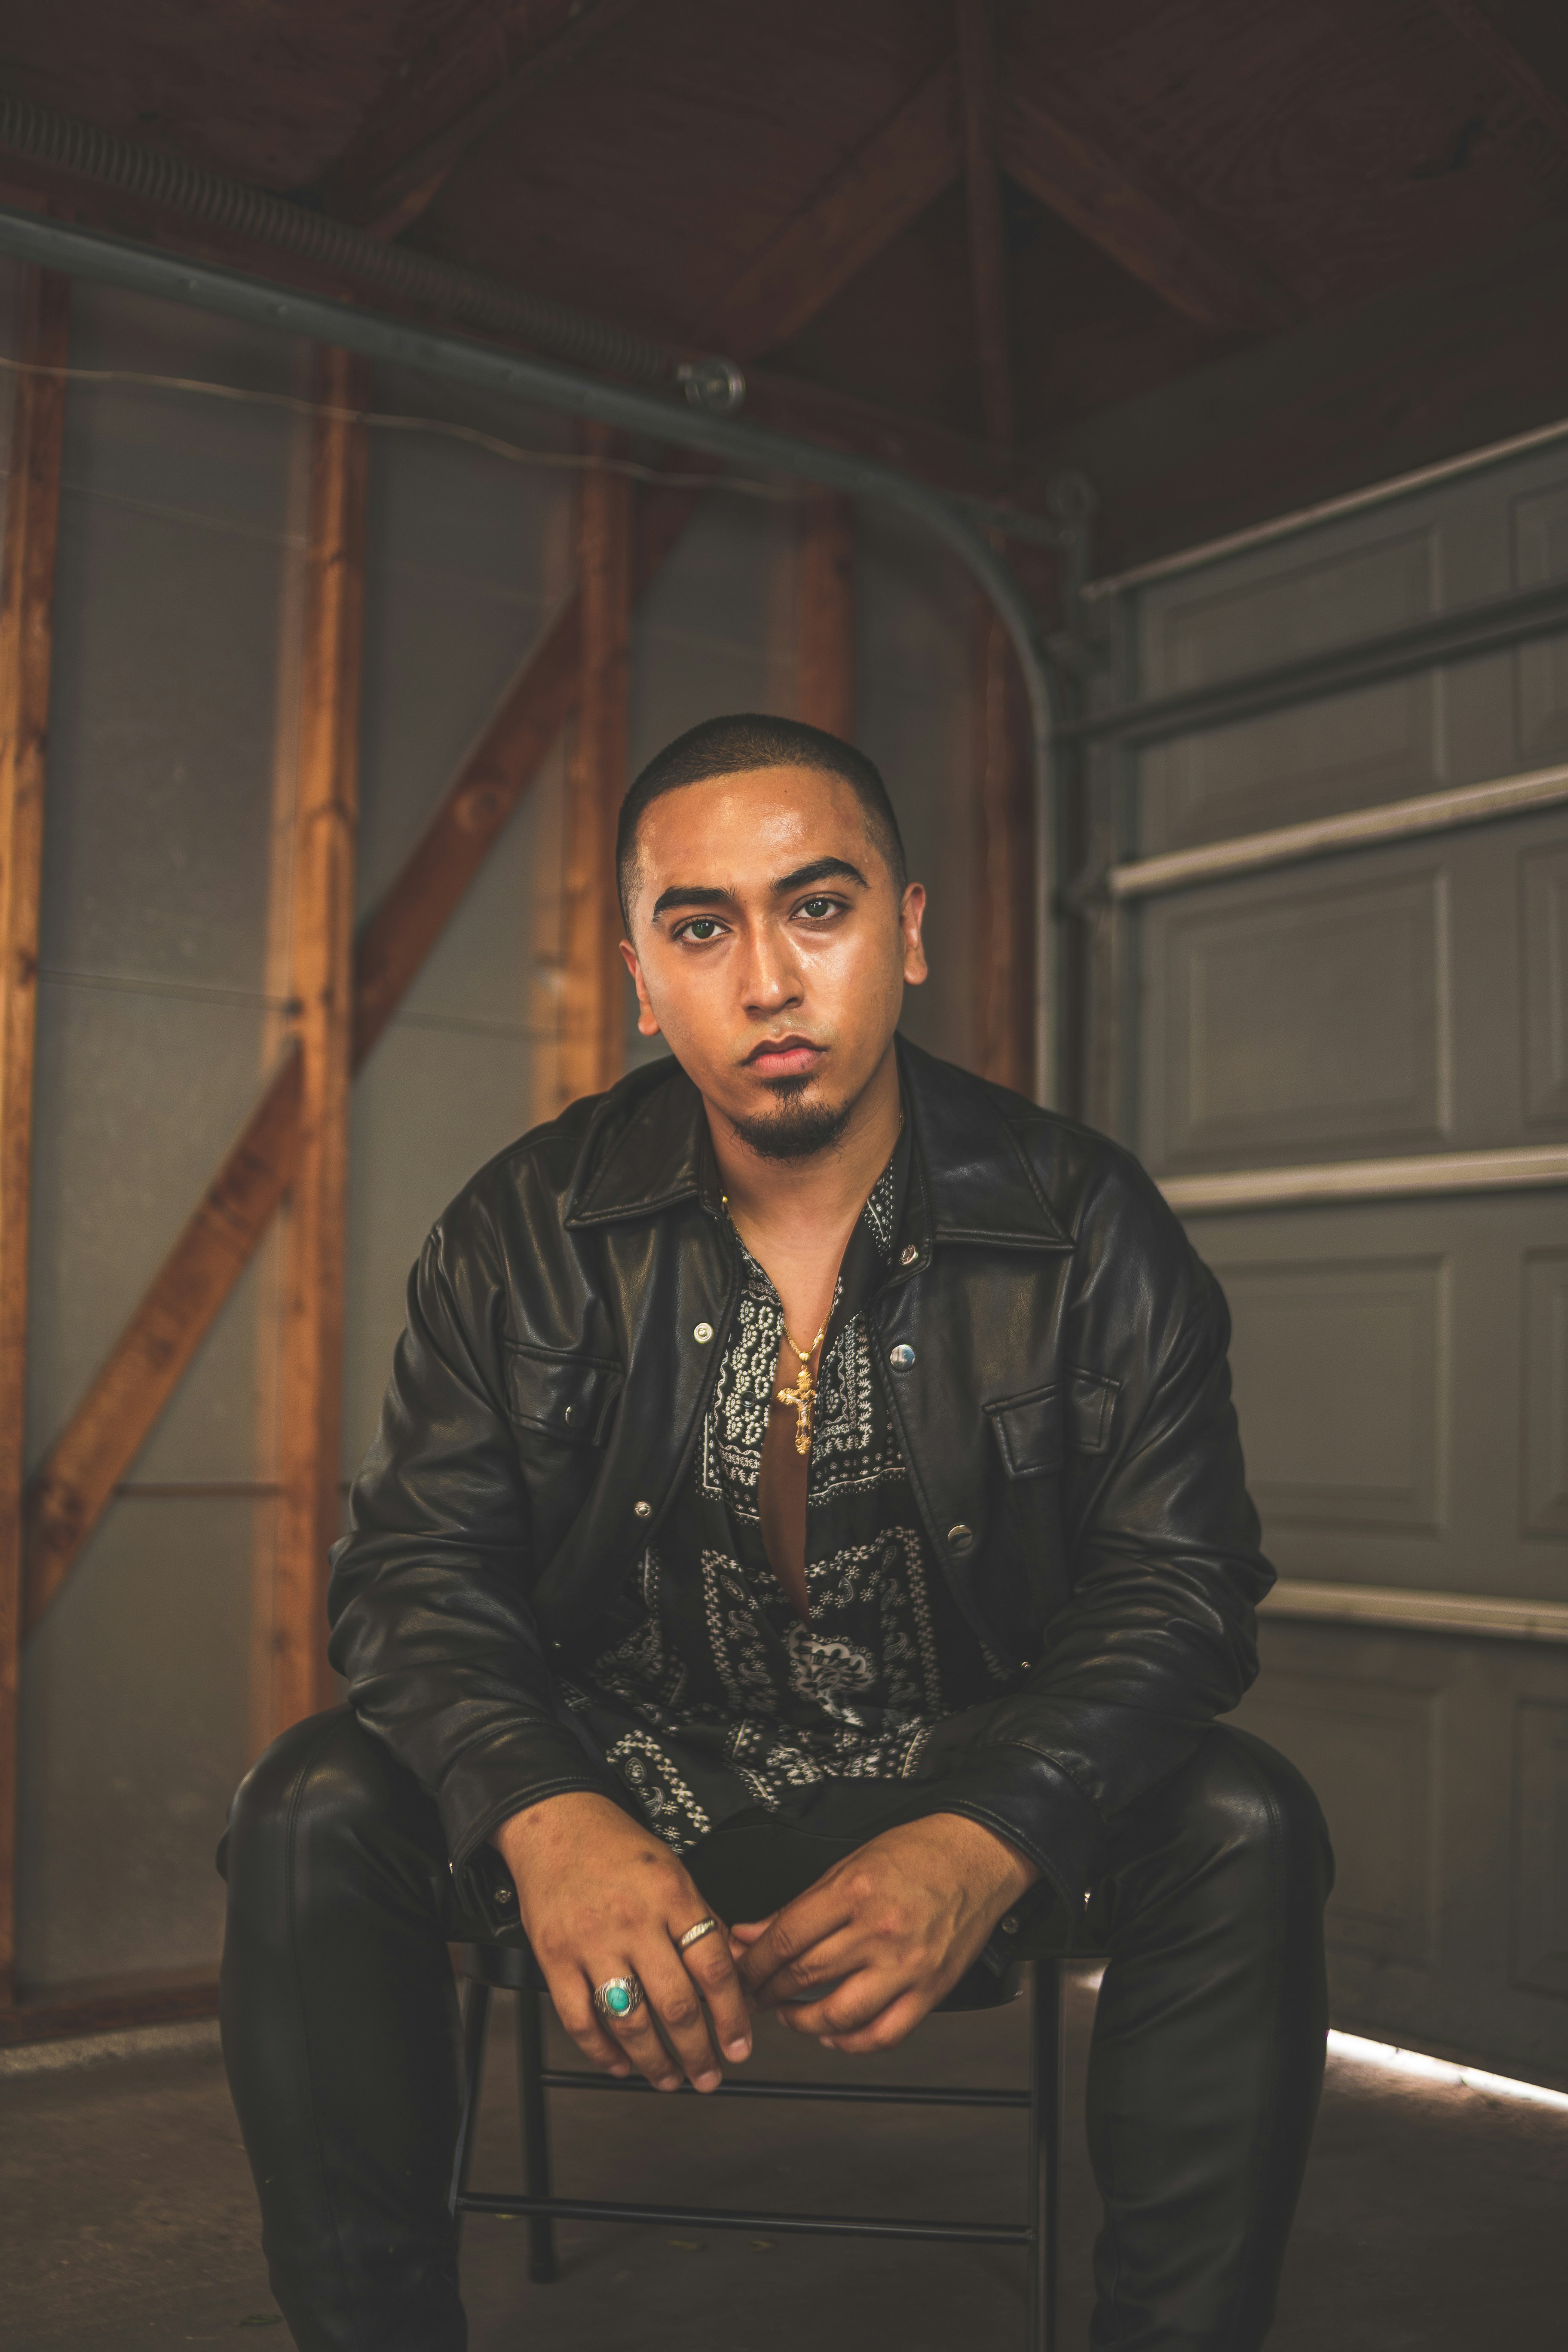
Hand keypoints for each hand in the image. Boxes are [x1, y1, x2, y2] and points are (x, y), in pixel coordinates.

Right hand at [493, 1791, 750, 2092]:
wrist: (556, 1822)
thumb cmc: (617, 1848)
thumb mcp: (674, 1871)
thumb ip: (701, 1920)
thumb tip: (733, 1973)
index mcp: (671, 1895)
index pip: (713, 1967)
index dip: (731, 2015)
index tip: (739, 2046)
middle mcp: (633, 1920)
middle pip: (675, 2004)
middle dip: (698, 2052)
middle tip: (708, 2075)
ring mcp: (591, 1941)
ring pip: (630, 2021)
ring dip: (655, 2062)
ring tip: (670, 2077)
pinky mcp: (554, 1957)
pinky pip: (581, 2020)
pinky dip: (603, 2051)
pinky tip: (620, 2062)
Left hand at [732, 1812, 1037, 2054]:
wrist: (980, 1855)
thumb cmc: (920, 1853)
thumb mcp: (850, 1865)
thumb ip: (799, 1906)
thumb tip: (751, 1932)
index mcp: (855, 1891)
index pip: (786, 1937)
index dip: (754, 1961)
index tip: (740, 1970)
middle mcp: (880, 1930)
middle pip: (805, 1975)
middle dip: (768, 1991)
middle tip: (753, 1995)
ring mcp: (907, 1965)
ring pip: (839, 2014)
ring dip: (802, 2023)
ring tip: (787, 2015)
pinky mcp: (930, 1990)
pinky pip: (884, 2034)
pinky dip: (852, 2043)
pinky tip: (833, 2035)